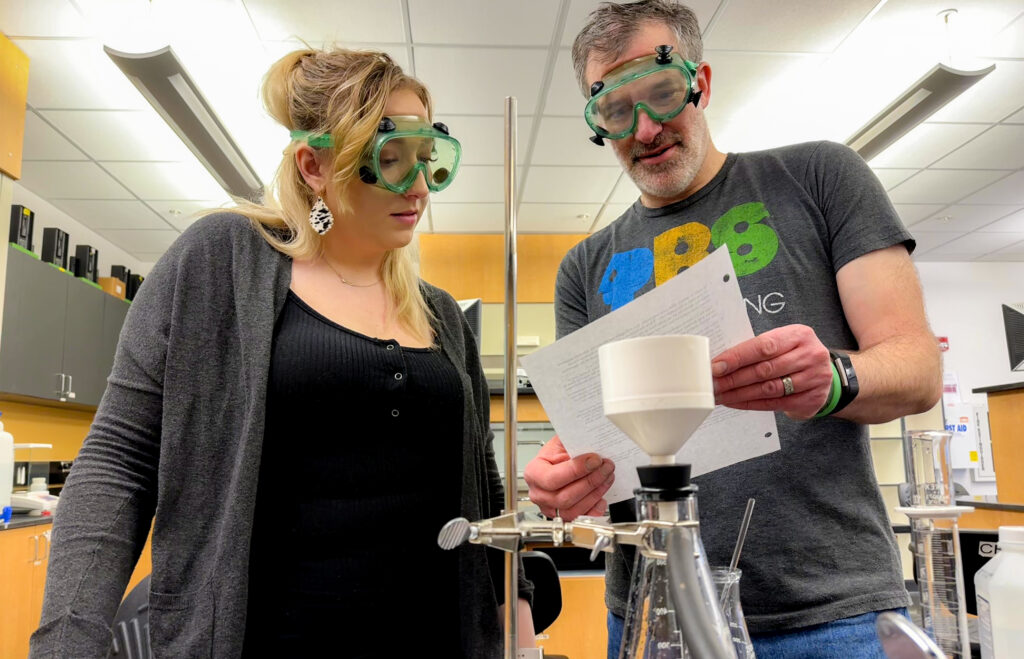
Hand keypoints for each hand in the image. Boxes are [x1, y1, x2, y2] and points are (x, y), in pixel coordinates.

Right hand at [523, 436, 613, 519]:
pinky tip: (601, 497)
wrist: (559, 463)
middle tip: (606, 467)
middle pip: (565, 497)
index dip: (576, 470)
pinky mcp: (564, 516)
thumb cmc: (558, 454)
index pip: (552, 478)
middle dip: (590, 481)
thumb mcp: (561, 442)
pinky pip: (580, 518)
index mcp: (534, 473)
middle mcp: (539, 493)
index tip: (594, 460)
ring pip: (574, 509)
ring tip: (607, 477)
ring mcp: (550, 508)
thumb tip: (589, 440)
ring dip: (595, 493)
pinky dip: (594, 510)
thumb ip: (573, 441)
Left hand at [712, 325, 832, 419]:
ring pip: (769, 388)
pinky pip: (775, 403)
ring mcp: (814, 378)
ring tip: (720, 395)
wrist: (824, 373)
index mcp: (798, 335)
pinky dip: (751, 404)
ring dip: (739, 393)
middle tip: (713, 385)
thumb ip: (757, 348)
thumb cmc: (794, 355)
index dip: (737, 357)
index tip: (716, 367)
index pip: (763, 346)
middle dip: (733, 378)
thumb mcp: (782, 342)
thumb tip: (721, 361)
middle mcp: (810, 355)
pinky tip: (735, 402)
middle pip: (765, 369)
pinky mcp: (812, 398)